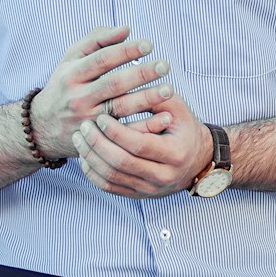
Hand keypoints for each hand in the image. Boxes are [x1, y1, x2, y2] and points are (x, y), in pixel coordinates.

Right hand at [30, 26, 171, 161]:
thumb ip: (96, 40)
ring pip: (120, 108)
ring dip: (146, 99)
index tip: (149, 45)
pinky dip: (144, 126)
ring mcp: (88, 119)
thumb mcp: (71, 59)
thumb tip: (126, 29)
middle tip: (164, 66)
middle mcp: (79, 97)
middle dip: (141, 74)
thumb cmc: (64, 85)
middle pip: (113, 84)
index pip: (102, 59)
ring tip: (168, 90)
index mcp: (72, 74)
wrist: (42, 127)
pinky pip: (124, 132)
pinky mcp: (97, 138)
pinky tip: (163, 118)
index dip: (126, 51)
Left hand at [71, 91, 212, 198]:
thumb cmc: (183, 128)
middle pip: (121, 163)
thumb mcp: (177, 109)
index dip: (116, 131)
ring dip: (91, 158)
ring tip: (80, 138)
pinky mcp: (139, 195)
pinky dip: (93, 173)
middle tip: (84, 126)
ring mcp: (150, 189)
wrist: (196, 160)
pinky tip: (84, 156)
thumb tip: (128, 81)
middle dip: (98, 144)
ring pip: (111, 178)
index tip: (101, 117)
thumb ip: (156, 96)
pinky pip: (109, 188)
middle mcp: (164, 176)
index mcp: (175, 153)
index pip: (139, 144)